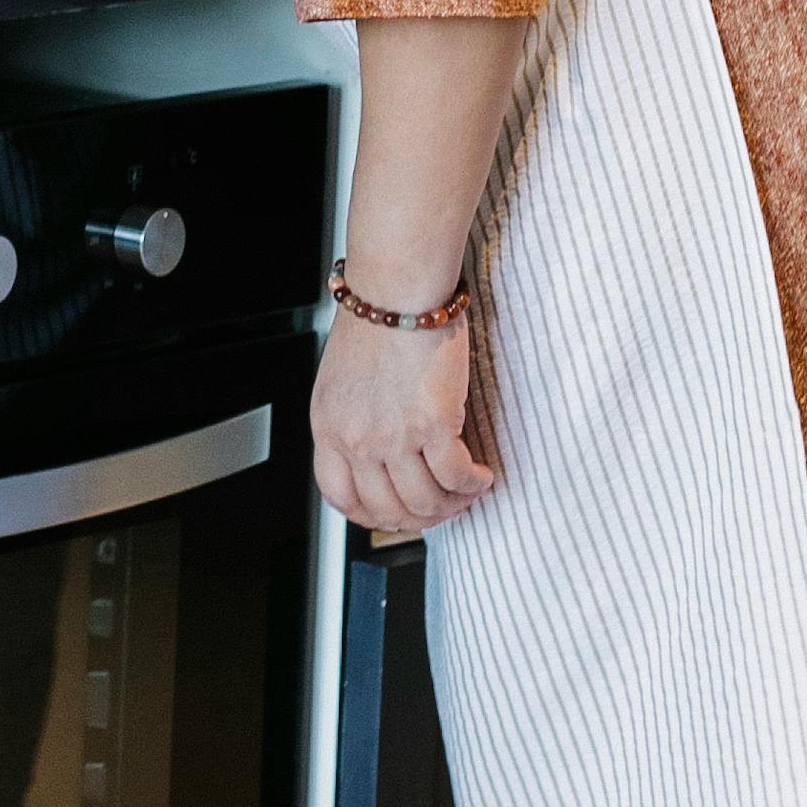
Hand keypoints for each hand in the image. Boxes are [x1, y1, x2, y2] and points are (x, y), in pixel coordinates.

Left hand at [310, 306, 494, 533]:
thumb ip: (354, 419)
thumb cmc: (378, 319)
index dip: (371, 515)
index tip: (395, 514)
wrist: (398, 289)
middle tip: (443, 506)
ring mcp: (392, 437)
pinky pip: (456, 478)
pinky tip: (479, 475)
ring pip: (425, 502)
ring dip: (452, 504)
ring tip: (467, 488)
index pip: (339, 497)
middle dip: (421, 517)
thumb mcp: (343, 379)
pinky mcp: (432, 425)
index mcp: (327, 426)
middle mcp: (355, 438)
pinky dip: (472, 485)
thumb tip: (380, 455)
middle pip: (387, 509)